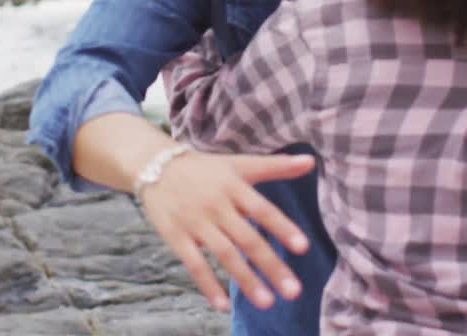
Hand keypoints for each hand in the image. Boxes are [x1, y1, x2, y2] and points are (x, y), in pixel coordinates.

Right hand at [139, 150, 314, 311]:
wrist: (155, 165)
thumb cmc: (205, 168)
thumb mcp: (239, 163)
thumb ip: (276, 166)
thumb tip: (312, 161)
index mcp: (234, 186)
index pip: (262, 209)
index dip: (282, 228)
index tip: (303, 247)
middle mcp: (216, 205)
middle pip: (247, 238)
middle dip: (270, 265)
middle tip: (293, 291)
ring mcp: (195, 222)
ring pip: (224, 254)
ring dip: (245, 280)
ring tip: (266, 302)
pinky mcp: (176, 237)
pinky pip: (194, 264)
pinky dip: (208, 285)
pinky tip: (223, 305)